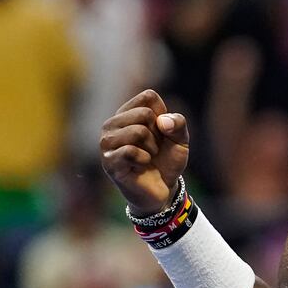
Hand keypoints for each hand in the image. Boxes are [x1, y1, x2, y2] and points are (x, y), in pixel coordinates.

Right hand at [100, 89, 189, 216]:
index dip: (164, 117)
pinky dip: (144, 160)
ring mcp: (107, 143)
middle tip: (154, 149)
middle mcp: (112, 124)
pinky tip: (141, 166)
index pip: (149, 97)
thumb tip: (162, 121)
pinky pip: (131, 151)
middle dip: (158, 134)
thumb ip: (178, 124)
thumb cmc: (167, 160)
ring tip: (148, 157)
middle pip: (144, 113)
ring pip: (137, 131)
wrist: (164, 190)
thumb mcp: (181, 139)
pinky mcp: (109, 161)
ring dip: (151, 148)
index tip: (161, 133)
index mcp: (127, 112)